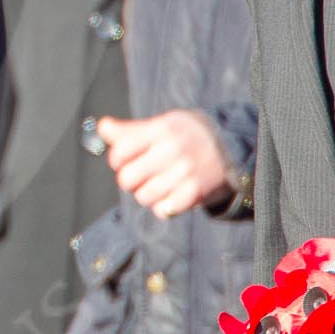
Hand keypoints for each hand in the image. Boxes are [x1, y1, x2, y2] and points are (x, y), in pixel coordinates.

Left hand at [95, 111, 232, 218]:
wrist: (232, 147)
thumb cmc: (188, 135)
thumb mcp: (163, 123)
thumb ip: (131, 129)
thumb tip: (102, 127)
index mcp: (161, 129)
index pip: (120, 150)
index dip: (116, 159)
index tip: (123, 160)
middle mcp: (172, 150)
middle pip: (127, 178)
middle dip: (129, 180)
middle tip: (139, 176)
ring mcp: (184, 172)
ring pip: (143, 197)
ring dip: (145, 194)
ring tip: (156, 185)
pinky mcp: (195, 192)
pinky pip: (163, 210)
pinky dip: (162, 206)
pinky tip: (169, 195)